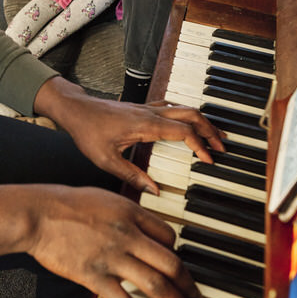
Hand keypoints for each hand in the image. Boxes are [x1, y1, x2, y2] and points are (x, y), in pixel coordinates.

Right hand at [0, 184, 201, 297]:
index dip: (178, 253)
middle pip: (171, 264)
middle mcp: (127, 235)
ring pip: (156, 285)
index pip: (169, 236)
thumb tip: (144, 229)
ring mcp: (112, 258)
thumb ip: (127, 213)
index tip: (179, 266)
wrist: (38, 213)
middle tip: (197, 296)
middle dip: (188, 284)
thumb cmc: (65, 204)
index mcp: (131, 213)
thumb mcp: (104, 198)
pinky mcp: (95, 276)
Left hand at [33, 78, 224, 195]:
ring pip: (183, 108)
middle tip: (222, 146)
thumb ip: (132, 175)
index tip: (209, 160)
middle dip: (210, 130)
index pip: (183, 132)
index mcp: (145, 125)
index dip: (200, 145)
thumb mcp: (106, 160)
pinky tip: (190, 123)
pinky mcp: (142, 107)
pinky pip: (172, 106)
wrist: (75, 109)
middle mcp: (150, 113)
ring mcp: (147, 108)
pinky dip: (187, 115)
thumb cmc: (87, 132)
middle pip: (191, 114)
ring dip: (202, 120)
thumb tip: (154, 190)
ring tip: (214, 135)